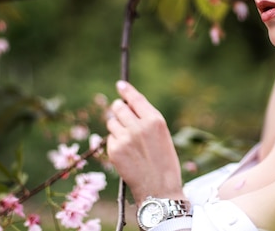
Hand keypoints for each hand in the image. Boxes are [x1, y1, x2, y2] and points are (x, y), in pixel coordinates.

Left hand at [106, 80, 184, 202]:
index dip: (126, 91)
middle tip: (122, 117)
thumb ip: (146, 120)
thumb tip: (125, 106)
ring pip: (112, 122)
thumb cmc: (164, 162)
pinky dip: (115, 143)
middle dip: (119, 110)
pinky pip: (109, 139)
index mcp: (155, 120)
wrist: (159, 190)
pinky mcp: (115, 151)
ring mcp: (125, 138)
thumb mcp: (162, 136)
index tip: (120, 85)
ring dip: (116, 128)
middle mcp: (139, 126)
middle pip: (119, 107)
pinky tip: (126, 154)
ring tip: (129, 142)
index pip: (136, 99)